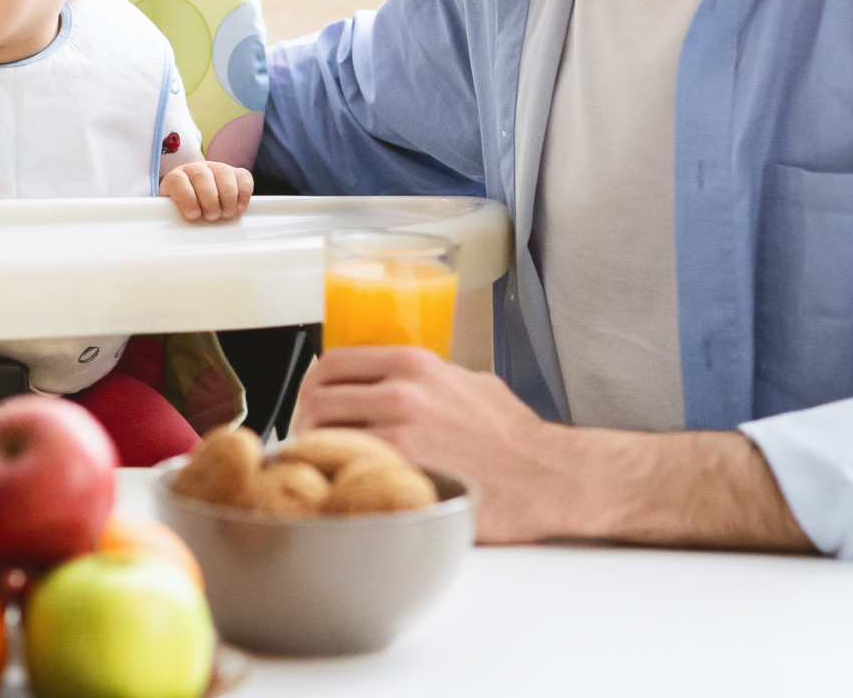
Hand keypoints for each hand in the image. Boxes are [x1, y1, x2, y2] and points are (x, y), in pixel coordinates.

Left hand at [161, 161, 252, 222]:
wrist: (198, 193)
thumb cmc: (185, 207)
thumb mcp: (175, 211)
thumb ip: (175, 215)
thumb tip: (181, 229)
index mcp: (177, 177)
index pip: (178, 180)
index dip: (186, 198)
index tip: (193, 216)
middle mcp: (196, 168)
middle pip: (202, 176)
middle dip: (209, 199)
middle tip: (212, 217)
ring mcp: (216, 168)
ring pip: (223, 173)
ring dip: (227, 196)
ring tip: (227, 215)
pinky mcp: (235, 172)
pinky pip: (243, 177)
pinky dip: (243, 193)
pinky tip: (239, 208)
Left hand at [293, 344, 575, 543]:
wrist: (548, 476)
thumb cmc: (515, 436)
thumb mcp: (469, 382)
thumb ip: (426, 379)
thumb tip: (393, 383)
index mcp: (414, 364)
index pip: (333, 363)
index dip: (313, 385)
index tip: (312, 402)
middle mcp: (402, 392)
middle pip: (317, 399)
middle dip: (304, 421)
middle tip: (308, 441)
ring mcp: (401, 433)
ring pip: (323, 436)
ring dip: (316, 453)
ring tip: (325, 467)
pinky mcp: (406, 474)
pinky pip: (349, 472)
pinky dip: (338, 480)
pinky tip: (346, 489)